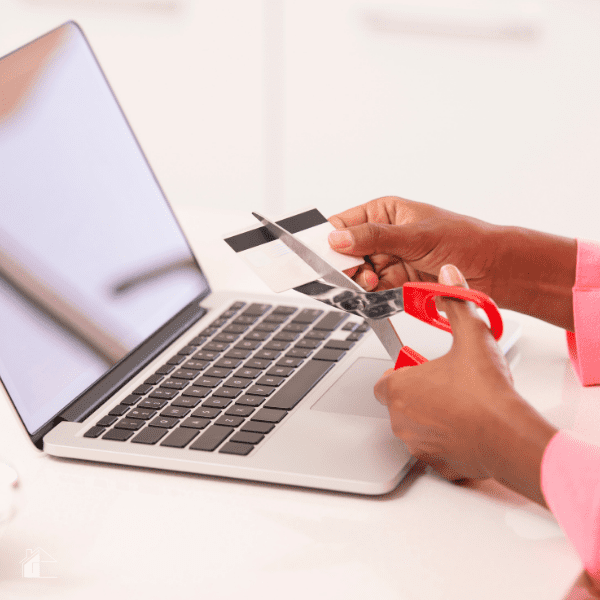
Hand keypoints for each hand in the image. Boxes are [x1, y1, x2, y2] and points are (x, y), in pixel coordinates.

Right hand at [328, 196, 501, 294]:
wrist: (494, 269)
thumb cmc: (464, 239)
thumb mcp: (415, 235)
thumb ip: (374, 237)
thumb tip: (338, 238)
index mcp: (384, 212)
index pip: (344, 224)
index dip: (330, 238)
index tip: (325, 254)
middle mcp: (383, 235)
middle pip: (346, 252)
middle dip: (345, 264)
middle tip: (351, 271)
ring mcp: (388, 260)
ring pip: (357, 273)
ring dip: (359, 280)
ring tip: (371, 280)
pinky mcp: (395, 282)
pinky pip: (372, 290)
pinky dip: (370, 294)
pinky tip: (376, 290)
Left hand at [374, 264, 557, 502]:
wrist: (509, 436)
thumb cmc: (486, 391)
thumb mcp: (472, 335)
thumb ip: (456, 302)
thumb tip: (448, 277)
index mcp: (399, 389)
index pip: (384, 381)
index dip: (401, 373)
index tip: (420, 368)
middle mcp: (402, 420)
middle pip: (400, 403)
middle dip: (419, 393)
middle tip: (446, 383)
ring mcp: (418, 445)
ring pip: (417, 427)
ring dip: (432, 416)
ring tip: (460, 403)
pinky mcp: (438, 464)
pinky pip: (435, 449)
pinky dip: (447, 440)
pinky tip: (469, 428)